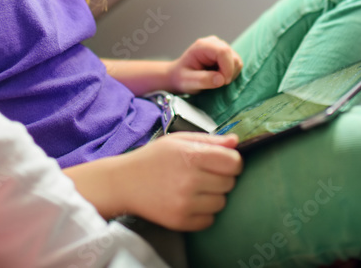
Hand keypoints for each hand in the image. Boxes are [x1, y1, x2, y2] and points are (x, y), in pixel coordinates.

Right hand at [120, 132, 242, 230]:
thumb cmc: (152, 158)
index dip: (232, 161)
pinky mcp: (180, 221)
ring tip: (195, 188)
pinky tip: (189, 201)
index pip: (234, 162)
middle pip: (230, 183)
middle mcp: (190, 180)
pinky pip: (210, 220)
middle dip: (222, 178)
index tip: (223, 162)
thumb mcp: (178, 140)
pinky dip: (204, 212)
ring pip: (222, 203)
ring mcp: (185, 203)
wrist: (124, 183)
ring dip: (213, 196)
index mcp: (191, 156)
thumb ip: (210, 140)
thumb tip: (236, 141)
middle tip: (204, 174)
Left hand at [168, 36, 242, 93]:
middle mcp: (214, 43)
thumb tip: (221, 79)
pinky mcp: (227, 54)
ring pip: (237, 62)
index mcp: (202, 46)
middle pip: (233, 57)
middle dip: (229, 74)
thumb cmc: (181, 77)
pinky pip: (237, 65)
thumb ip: (202, 80)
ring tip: (215, 80)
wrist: (179, 75)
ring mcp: (221, 47)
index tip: (222, 82)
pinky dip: (231, 74)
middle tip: (216, 83)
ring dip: (230, 75)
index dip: (227, 68)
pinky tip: (219, 76)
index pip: (223, 52)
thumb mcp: (187, 82)